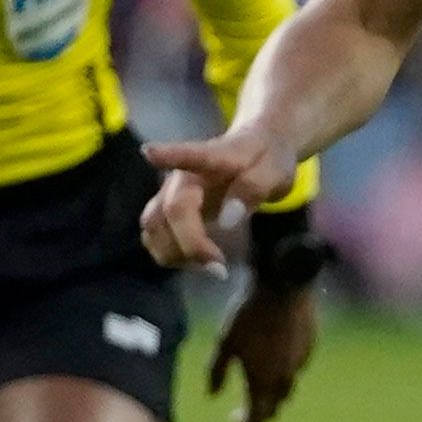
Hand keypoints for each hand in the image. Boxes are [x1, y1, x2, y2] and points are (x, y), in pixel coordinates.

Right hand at [143, 128, 298, 268]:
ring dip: (175, 252)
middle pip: (171, 210)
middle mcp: (183, 175)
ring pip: (154, 225)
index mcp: (212, 158)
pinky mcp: (165, 209)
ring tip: (208, 265)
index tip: (148, 153)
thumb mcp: (273, 172)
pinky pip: (153, 235)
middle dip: (190, 244)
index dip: (168, 155)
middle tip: (220, 269)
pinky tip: (194, 261)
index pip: (189, 155)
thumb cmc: (263, 161)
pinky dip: (169, 253)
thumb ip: (253, 188)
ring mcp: (169, 192)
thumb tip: (227, 221)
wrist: (254, 152)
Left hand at [207, 275, 318, 421]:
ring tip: (254, 390)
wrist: (285, 284)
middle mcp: (284, 381)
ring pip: (284, 392)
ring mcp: (300, 366)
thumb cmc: (248, 315)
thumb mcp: (224, 343)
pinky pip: (293, 370)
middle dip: (253, 419)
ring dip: (269, 397)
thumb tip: (214, 395)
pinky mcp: (309, 349)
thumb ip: (217, 373)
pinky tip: (270, 360)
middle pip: (270, 412)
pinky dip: (280, 373)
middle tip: (235, 419)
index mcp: (262, 384)